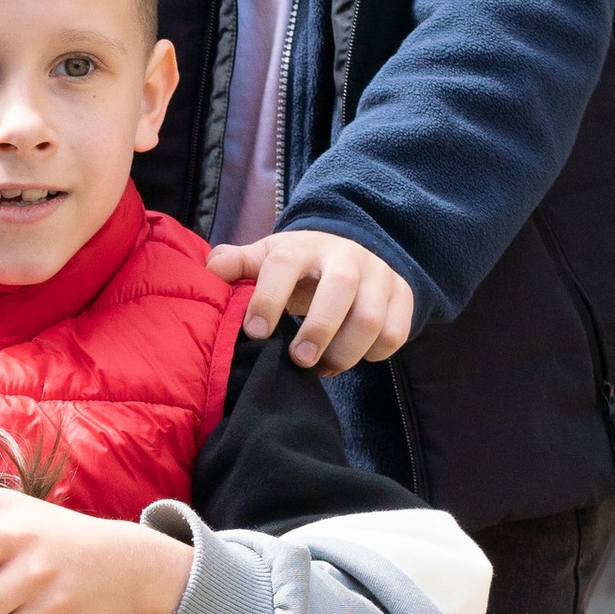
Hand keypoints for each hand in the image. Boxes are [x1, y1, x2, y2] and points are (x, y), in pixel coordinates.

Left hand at [208, 227, 415, 373]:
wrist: (350, 250)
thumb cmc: (298, 265)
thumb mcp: (266, 258)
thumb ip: (237, 265)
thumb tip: (212, 271)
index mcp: (303, 246)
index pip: (283, 265)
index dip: (267, 298)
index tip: (255, 332)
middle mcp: (345, 256)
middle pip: (340, 288)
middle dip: (318, 330)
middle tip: (299, 360)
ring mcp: (378, 275)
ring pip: (371, 318)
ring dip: (345, 352)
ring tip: (321, 367)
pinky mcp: (403, 296)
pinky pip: (395, 333)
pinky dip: (373, 355)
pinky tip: (348, 359)